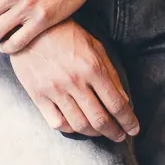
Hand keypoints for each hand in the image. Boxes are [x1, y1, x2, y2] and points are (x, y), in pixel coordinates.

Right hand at [9, 20, 138, 141]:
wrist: (32, 28)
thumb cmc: (66, 34)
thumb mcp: (95, 47)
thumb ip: (110, 74)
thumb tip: (124, 100)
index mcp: (92, 68)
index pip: (116, 104)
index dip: (128, 121)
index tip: (133, 129)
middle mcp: (74, 82)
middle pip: (99, 119)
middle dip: (114, 132)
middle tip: (120, 136)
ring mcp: (55, 90)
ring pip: (79, 125)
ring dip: (95, 134)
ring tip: (101, 133)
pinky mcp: (38, 95)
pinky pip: (57, 123)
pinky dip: (70, 129)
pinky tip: (77, 126)